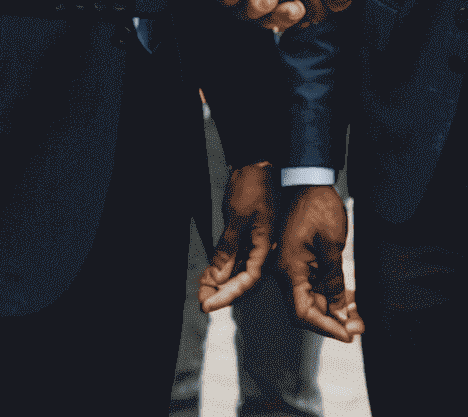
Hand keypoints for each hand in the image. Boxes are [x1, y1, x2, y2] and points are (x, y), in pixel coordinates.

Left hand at [198, 162, 276, 311]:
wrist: (255, 164)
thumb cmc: (252, 187)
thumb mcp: (237, 218)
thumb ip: (228, 248)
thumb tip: (218, 275)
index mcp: (265, 246)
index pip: (248, 280)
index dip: (229, 295)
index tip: (210, 304)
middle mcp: (261, 249)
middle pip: (243, 280)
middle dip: (222, 293)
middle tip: (202, 301)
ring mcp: (253, 243)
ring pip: (236, 271)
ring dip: (219, 283)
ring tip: (202, 291)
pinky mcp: (244, 236)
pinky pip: (233, 258)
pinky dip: (220, 268)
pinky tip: (207, 276)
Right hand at [278, 184, 363, 342]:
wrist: (308, 179)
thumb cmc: (317, 207)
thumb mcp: (331, 246)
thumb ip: (334, 282)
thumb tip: (340, 312)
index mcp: (289, 269)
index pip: (302, 312)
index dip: (325, 327)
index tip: (347, 335)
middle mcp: (286, 271)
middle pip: (306, 308)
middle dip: (333, 321)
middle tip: (359, 327)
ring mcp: (292, 265)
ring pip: (312, 298)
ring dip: (334, 308)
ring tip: (359, 316)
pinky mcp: (300, 259)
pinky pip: (314, 284)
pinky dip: (331, 293)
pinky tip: (350, 299)